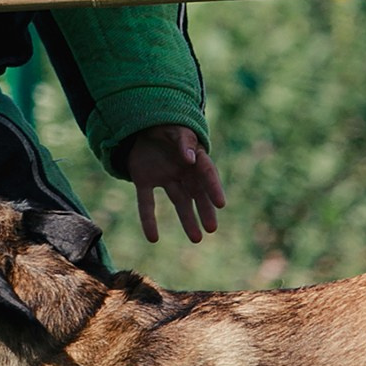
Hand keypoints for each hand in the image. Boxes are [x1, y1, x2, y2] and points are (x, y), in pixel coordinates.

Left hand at [125, 124, 224, 243]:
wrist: (144, 127)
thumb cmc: (167, 127)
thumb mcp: (176, 130)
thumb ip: (183, 142)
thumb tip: (190, 159)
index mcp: (193, 158)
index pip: (207, 173)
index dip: (213, 188)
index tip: (221, 204)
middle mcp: (182, 172)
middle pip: (196, 193)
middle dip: (204, 210)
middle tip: (212, 228)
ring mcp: (164, 178)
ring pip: (178, 201)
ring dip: (187, 219)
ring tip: (196, 238)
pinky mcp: (144, 181)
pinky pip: (147, 203)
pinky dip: (148, 220)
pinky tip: (152, 238)